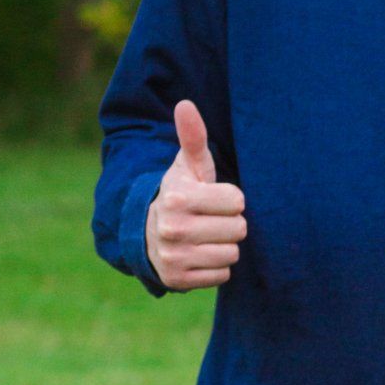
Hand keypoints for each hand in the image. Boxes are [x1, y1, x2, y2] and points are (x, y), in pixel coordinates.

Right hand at [146, 101, 247, 289]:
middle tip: (209, 220)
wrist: (146, 233)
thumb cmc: (179, 194)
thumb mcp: (186, 167)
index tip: (212, 199)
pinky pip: (222, 275)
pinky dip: (215, 267)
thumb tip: (186, 104)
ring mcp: (174, 257)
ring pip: (232, 254)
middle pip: (238, 229)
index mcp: (177, 198)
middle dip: (229, 224)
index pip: (237, 202)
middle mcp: (173, 229)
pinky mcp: (177, 280)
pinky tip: (198, 255)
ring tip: (203, 237)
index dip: (230, 200)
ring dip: (224, 246)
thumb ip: (192, 138)